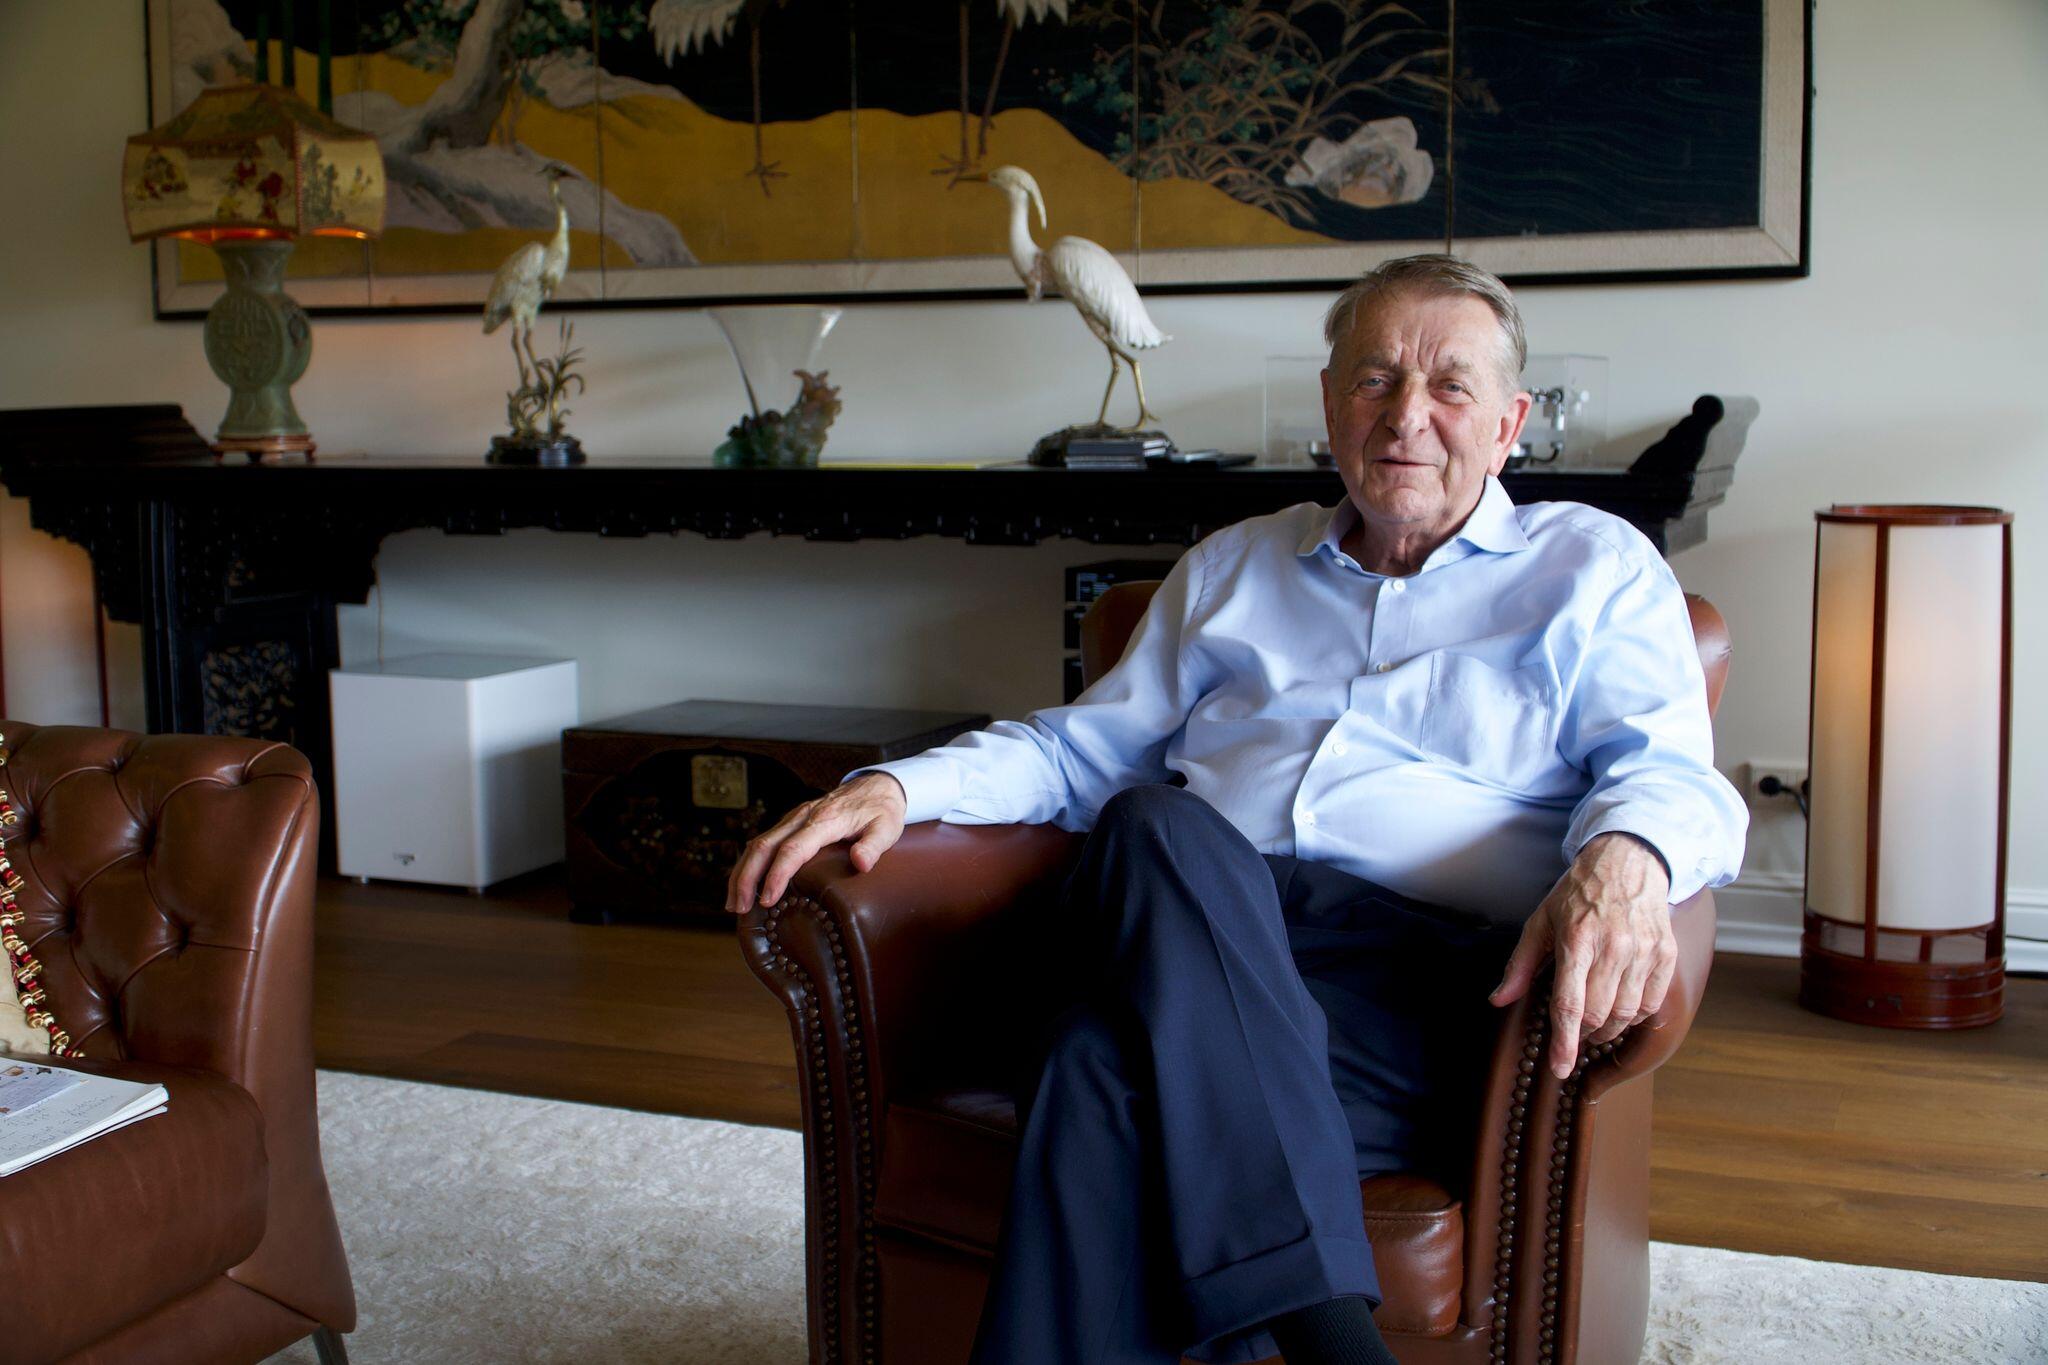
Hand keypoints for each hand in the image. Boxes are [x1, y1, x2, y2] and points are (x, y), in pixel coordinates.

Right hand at [725, 772, 907, 914]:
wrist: (877, 785)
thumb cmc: (882, 811)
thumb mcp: (887, 828)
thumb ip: (874, 846)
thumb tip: (861, 863)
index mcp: (825, 820)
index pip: (793, 848)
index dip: (777, 875)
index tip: (767, 900)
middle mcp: (802, 817)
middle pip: (764, 846)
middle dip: (747, 878)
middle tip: (739, 908)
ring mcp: (793, 819)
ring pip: (757, 843)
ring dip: (742, 873)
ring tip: (734, 904)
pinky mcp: (791, 823)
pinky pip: (763, 842)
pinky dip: (749, 864)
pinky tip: (745, 884)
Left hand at [1488, 833, 1675, 1079]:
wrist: (1627, 863)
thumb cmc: (1577, 894)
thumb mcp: (1540, 922)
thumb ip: (1520, 965)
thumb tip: (1499, 1000)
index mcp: (1576, 940)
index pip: (1570, 1003)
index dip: (1564, 1042)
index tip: (1560, 1068)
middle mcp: (1612, 947)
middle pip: (1598, 1014)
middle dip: (1583, 1035)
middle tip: (1575, 1034)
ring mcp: (1643, 951)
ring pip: (1625, 1014)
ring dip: (1608, 1029)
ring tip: (1596, 1025)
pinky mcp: (1665, 954)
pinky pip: (1650, 1003)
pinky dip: (1635, 1016)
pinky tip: (1622, 1009)